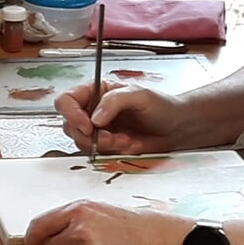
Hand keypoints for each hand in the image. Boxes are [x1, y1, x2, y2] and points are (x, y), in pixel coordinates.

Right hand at [54, 82, 188, 156]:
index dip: (71, 114)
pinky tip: (127, 144)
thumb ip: (114, 101)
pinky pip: (95, 153)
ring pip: (81, 141)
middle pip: (69, 125)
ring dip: (102, 144)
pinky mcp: (105, 145)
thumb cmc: (161, 105)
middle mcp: (92, 109)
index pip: (67, 100)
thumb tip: (94, 117)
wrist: (177, 127)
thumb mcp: (139, 95)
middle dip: (89, 135)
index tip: (88, 126)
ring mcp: (98, 129)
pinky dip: (110, 151)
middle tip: (110, 137)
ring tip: (124, 139)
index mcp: (95, 91)